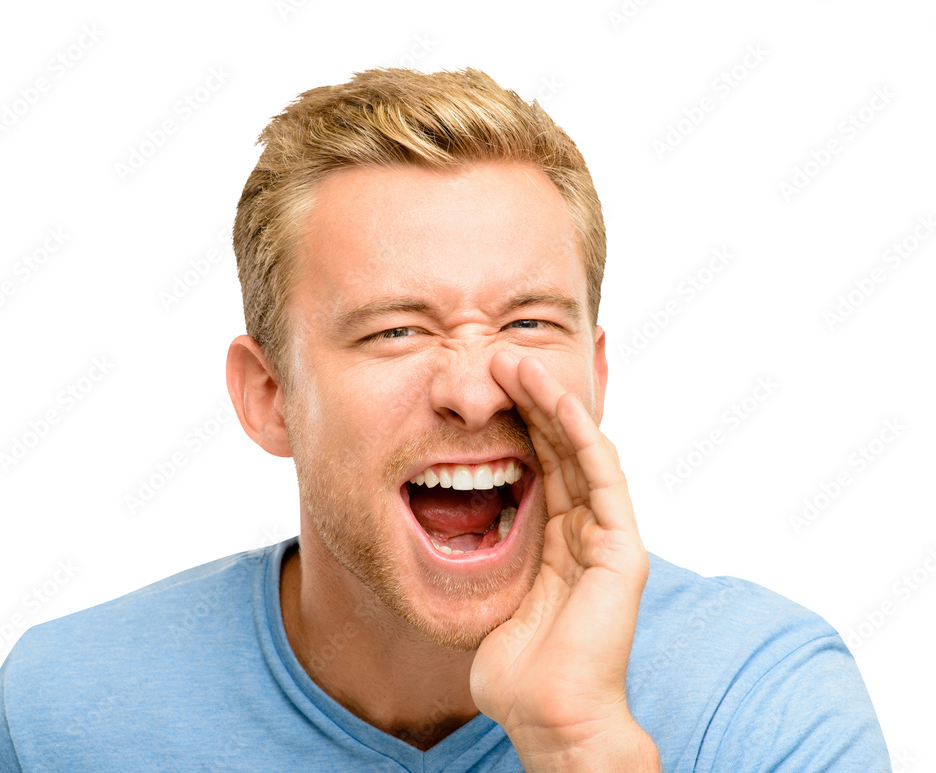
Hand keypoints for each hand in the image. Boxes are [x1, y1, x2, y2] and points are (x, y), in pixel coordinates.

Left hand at [470, 351, 659, 771]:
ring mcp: (607, 537)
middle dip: (530, 398)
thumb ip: (488, 552)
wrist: (549, 717)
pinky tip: (557, 401)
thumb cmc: (516, 667)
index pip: (538, 461)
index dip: (514, 419)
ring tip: (520, 362)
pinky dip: (581, 436)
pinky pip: (602, 480)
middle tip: (498, 354)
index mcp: (555, 536)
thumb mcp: (492, 591)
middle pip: (559, 446)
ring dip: (553, 403)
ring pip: (581, 451)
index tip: (483, 382)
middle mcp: (585, 528)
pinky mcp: (623, 550)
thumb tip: (447, 523)